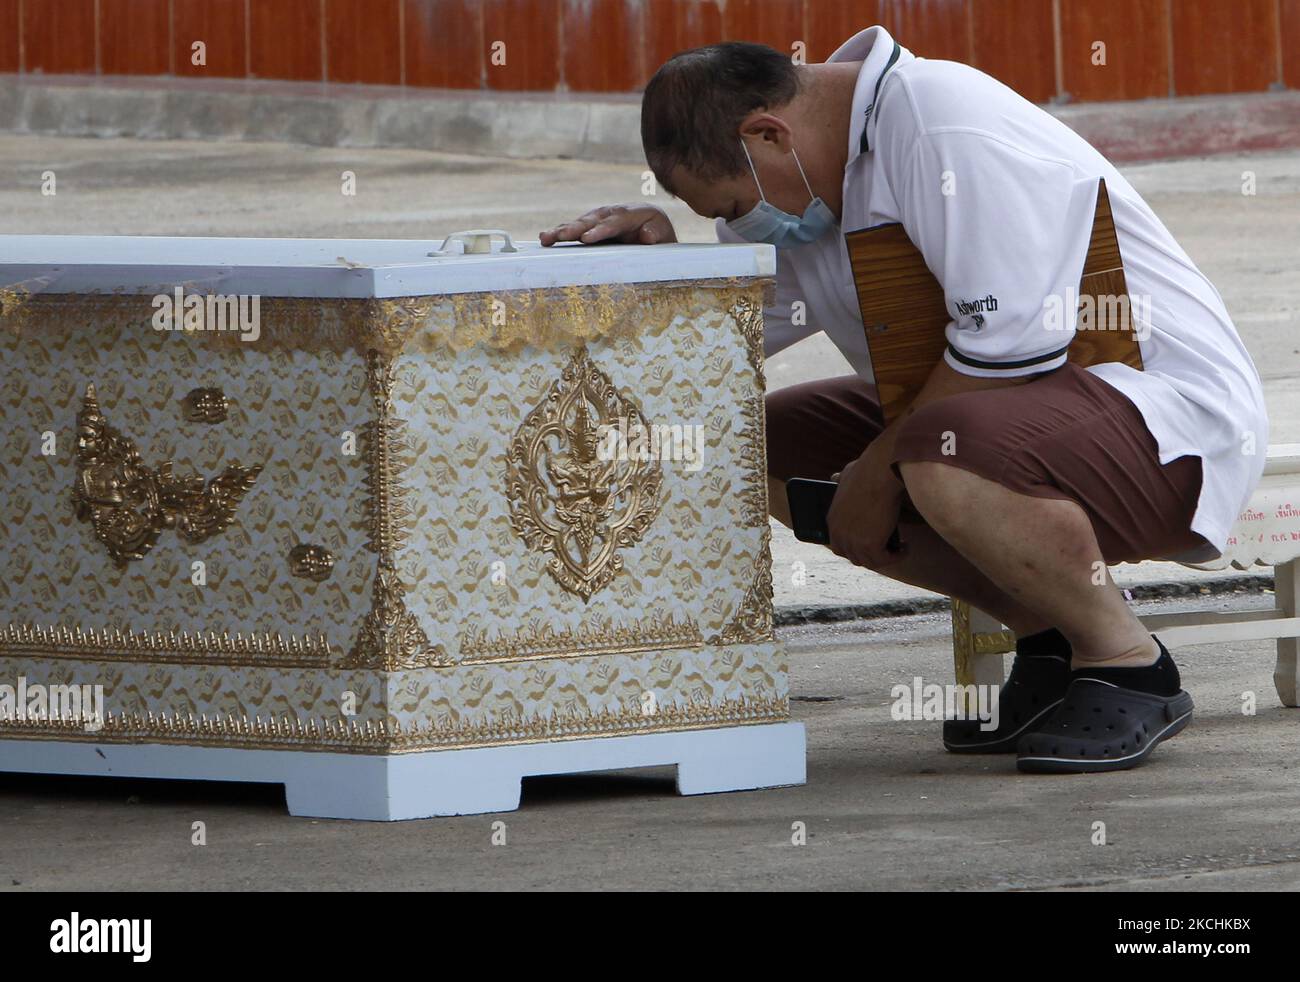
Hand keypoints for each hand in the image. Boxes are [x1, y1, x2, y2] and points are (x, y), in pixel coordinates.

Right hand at [539, 204, 676, 246]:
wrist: (657, 232)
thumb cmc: (662, 239)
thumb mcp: (665, 238)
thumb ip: (657, 235)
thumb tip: (647, 236)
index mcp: (634, 214)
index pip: (615, 222)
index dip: (600, 230)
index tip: (587, 238)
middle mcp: (615, 212)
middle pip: (593, 220)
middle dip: (575, 228)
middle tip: (560, 236)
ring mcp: (602, 218)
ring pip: (580, 222)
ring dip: (562, 230)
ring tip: (545, 238)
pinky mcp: (593, 225)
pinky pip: (576, 228)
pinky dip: (561, 232)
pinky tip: (545, 238)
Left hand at [827, 450, 905, 569]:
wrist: (880, 472)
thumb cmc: (867, 469)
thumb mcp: (845, 475)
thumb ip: (839, 481)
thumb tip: (835, 478)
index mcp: (832, 521)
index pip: (839, 547)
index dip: (856, 549)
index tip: (872, 545)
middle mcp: (840, 534)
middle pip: (854, 557)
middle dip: (872, 555)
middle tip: (888, 548)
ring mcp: (853, 541)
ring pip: (870, 562)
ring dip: (887, 558)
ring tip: (900, 548)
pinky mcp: (870, 545)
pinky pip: (884, 560)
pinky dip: (896, 557)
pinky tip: (906, 547)